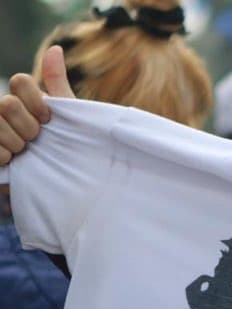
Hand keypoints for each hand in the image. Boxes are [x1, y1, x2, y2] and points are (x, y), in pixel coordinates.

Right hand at [0, 46, 74, 164]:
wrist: (61, 180)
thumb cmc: (67, 146)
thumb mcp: (68, 117)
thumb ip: (58, 85)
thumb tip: (54, 48)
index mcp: (23, 98)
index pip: (20, 80)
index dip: (35, 102)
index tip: (49, 120)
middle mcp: (3, 109)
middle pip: (6, 104)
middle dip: (27, 127)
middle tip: (36, 140)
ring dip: (15, 144)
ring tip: (24, 153)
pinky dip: (3, 157)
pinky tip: (12, 162)